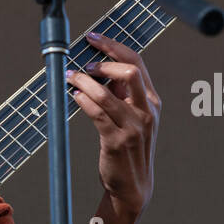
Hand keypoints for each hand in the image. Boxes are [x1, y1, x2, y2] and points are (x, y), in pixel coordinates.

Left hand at [66, 30, 161, 219]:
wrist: (133, 186)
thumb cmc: (129, 149)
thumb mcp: (132, 118)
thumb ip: (122, 96)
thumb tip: (100, 70)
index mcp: (152, 101)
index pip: (136, 63)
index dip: (113, 46)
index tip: (93, 38)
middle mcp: (147, 111)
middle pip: (129, 71)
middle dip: (104, 60)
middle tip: (84, 61)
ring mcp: (133, 126)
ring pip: (107, 93)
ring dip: (85, 81)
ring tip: (71, 77)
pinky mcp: (117, 140)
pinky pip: (97, 113)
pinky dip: (83, 101)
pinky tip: (74, 96)